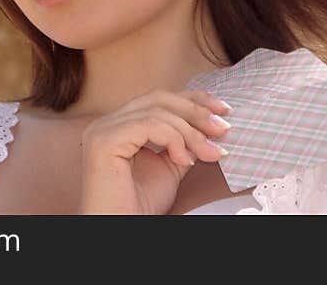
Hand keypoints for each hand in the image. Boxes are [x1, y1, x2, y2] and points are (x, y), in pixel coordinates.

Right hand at [77, 89, 232, 214]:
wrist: (120, 229)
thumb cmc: (140, 206)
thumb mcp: (170, 166)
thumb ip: (183, 142)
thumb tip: (211, 125)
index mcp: (120, 125)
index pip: (159, 98)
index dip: (193, 99)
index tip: (223, 111)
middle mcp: (107, 122)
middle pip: (158, 98)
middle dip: (196, 110)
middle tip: (222, 128)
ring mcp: (103, 130)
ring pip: (157, 111)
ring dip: (190, 131)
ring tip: (209, 153)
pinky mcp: (104, 141)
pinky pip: (148, 125)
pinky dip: (173, 138)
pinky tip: (185, 160)